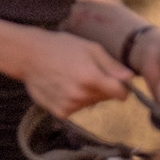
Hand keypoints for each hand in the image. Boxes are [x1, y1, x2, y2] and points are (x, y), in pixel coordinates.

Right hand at [9, 28, 131, 115]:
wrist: (29, 56)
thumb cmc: (61, 47)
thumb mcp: (90, 48)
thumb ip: (112, 65)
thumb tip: (130, 78)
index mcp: (92, 78)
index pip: (121, 94)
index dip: (122, 88)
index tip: (117, 82)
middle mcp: (82, 95)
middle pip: (106, 98)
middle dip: (103, 88)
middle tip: (87, 72)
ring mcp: (70, 106)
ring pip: (91, 104)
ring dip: (87, 94)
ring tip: (72, 77)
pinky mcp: (60, 112)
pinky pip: (76, 109)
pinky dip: (73, 101)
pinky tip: (63, 87)